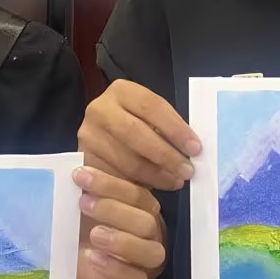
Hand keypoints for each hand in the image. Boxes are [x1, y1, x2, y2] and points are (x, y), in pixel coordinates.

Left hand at [73, 166, 165, 278]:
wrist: (74, 254)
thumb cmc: (82, 220)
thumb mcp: (85, 200)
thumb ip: (88, 187)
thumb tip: (79, 168)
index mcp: (141, 206)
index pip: (135, 193)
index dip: (108, 185)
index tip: (80, 176)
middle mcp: (150, 230)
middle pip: (145, 221)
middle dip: (113, 210)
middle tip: (84, 203)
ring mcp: (146, 257)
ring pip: (150, 251)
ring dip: (121, 242)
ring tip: (94, 234)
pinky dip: (115, 269)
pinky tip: (93, 257)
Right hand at [77, 79, 201, 191]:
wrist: (102, 139)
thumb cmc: (137, 126)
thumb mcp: (150, 118)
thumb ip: (167, 127)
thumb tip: (192, 150)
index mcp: (121, 90)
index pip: (152, 106)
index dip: (176, 129)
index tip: (196, 148)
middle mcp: (99, 109)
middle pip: (136, 133)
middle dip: (166, 155)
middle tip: (187, 171)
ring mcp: (88, 135)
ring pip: (127, 160)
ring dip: (156, 175)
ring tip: (176, 181)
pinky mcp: (84, 160)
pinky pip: (116, 177)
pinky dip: (139, 186)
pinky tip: (155, 187)